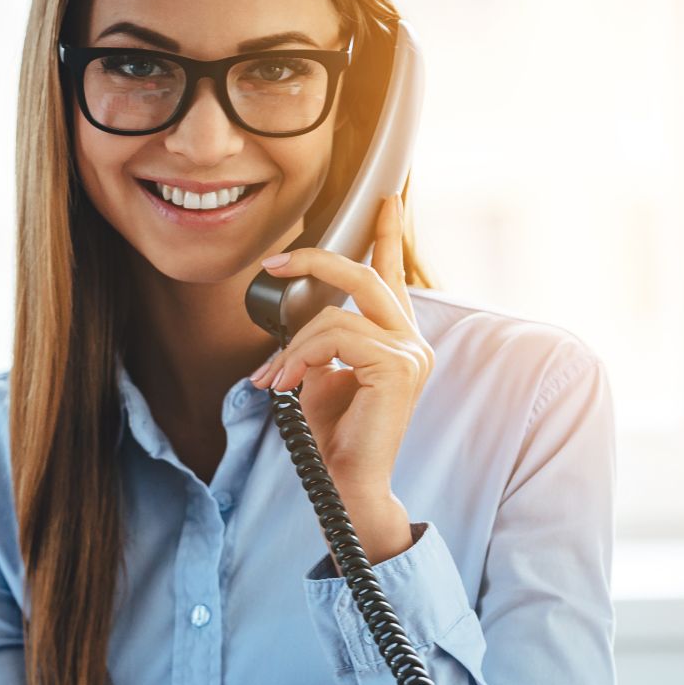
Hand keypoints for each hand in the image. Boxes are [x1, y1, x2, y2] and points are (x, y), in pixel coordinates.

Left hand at [249, 195, 431, 563]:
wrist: (348, 483)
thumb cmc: (337, 437)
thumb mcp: (323, 378)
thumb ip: (322, 345)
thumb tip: (296, 327)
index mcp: (398, 339)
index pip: (393, 276)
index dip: (388, 236)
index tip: (385, 201)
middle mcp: (412, 341)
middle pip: (364, 276)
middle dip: (315, 261)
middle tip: (273, 264)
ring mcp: (410, 353)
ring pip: (335, 317)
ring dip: (292, 347)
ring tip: (270, 378)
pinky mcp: (396, 366)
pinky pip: (335, 339)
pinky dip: (301, 358)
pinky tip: (287, 384)